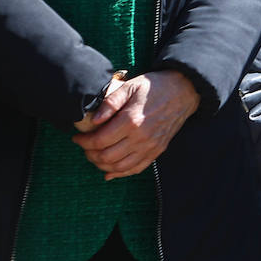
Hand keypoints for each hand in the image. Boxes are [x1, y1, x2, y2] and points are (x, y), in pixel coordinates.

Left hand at [72, 70, 199, 179]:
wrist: (183, 91)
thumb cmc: (155, 86)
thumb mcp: (130, 86)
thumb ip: (110, 103)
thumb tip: (94, 120)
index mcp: (131, 120)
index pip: (99, 140)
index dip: (84, 142)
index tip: (77, 137)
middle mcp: (140, 138)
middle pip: (107, 157)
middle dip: (90, 154)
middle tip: (84, 146)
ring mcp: (150, 147)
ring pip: (119, 167)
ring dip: (102, 165)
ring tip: (94, 156)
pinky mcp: (157, 151)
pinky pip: (135, 169)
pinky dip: (120, 174)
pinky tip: (109, 172)